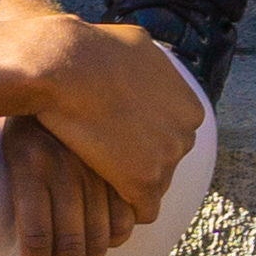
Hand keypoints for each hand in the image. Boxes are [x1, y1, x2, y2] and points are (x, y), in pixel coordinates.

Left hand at [0, 114, 148, 255]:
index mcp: (29, 165)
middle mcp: (63, 166)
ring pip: (107, 235)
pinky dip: (122, 228)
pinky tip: (111, 228)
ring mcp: (97, 164)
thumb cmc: (28, 112)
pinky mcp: (125, 161)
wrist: (63, 62)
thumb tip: (15, 239)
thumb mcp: (11, 145)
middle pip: (73, 247)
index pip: (37, 239)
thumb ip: (22, 188)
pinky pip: (132, 212)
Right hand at [24, 11, 210, 215]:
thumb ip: (151, 62)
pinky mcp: (145, 183)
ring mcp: (168, 159)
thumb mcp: (137, 44)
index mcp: (190, 108)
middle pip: (164, 161)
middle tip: (102, 156)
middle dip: (138, 160)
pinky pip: (142, 210)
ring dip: (127, 182)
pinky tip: (100, 199)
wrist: (66, 64)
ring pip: (152, 185)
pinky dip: (123, 207)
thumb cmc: (91, 50)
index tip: (113, 135)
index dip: (139, 137)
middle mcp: (187, 133)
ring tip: (95, 176)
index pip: (171, 136)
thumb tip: (146, 54)